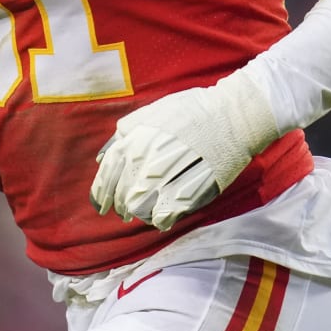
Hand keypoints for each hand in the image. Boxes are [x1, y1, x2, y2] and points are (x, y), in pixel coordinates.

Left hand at [89, 70, 277, 230]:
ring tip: (144, 211)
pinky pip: (162, 216)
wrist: (231, 116)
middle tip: (126, 210)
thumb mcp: (150, 113)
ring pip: (139, 209)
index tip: (101, 205)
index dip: (100, 195)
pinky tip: (162, 215)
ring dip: (139, 212)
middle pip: (122, 196)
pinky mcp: (188, 193)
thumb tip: (104, 156)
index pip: (107, 176)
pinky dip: (159, 219)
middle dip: (121, 205)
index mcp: (133, 141)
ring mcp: (166, 178)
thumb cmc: (191, 111)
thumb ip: (124, 133)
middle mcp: (144, 161)